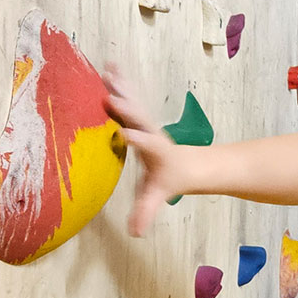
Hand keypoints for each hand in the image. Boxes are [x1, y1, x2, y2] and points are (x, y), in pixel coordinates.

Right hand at [101, 65, 185, 235]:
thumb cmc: (169, 180)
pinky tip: (110, 65)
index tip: (124, 134)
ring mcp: (146, 120)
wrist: (189, 164)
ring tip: (108, 70)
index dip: (136, 139)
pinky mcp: (141, 114)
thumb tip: (135, 233)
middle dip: (126, 107)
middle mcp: (151, 131)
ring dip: (122, 86)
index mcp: (155, 150)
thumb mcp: (157, 196)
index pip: (146, 144)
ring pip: (134, 101)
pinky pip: (130, 95)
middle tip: (110, 95)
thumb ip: (145, 212)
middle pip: (139, 116)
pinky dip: (121, 81)